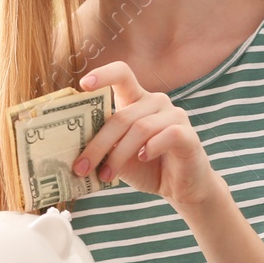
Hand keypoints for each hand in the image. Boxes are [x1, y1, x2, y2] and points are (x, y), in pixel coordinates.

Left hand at [73, 61, 223, 211]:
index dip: (103, 74)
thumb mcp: (119, 157)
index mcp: (136, 101)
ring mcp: (174, 116)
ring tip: (106, 175)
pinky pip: (167, 135)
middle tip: (81, 167)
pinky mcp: (188, 134)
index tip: (83, 84)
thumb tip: (74, 154)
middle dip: (98, 144)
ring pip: (141, 128)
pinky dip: (151, 148)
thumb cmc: (147, 168)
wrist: (181, 188)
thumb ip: (104, 148)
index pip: (122, 74)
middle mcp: (156, 102)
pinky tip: (143, 158)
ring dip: (119, 155)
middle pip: (122, 116)